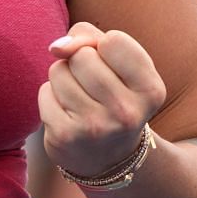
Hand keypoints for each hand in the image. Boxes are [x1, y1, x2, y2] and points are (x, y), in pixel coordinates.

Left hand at [38, 22, 166, 179]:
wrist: (108, 158)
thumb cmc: (112, 95)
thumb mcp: (120, 66)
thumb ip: (92, 39)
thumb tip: (56, 47)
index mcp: (151, 90)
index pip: (114, 41)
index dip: (104, 46)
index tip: (112, 67)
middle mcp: (127, 112)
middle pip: (83, 55)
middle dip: (80, 63)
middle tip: (93, 88)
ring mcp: (95, 126)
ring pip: (59, 70)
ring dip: (63, 78)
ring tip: (81, 99)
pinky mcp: (65, 135)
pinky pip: (44, 91)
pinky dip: (51, 97)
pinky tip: (68, 114)